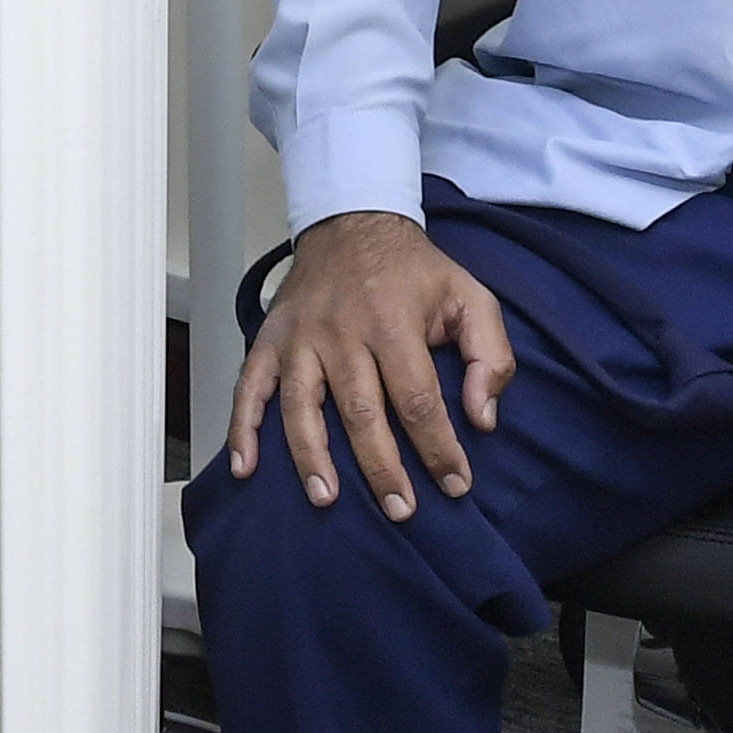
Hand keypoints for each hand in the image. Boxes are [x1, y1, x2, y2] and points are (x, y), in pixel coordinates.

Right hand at [231, 210, 512, 518]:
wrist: (350, 221)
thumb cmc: (413, 271)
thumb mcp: (469, 296)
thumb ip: (490, 355)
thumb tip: (482, 418)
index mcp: (393, 321)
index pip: (418, 399)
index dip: (439, 447)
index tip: (456, 484)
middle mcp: (341, 332)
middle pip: (361, 412)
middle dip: (382, 468)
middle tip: (402, 511)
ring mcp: (299, 338)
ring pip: (302, 407)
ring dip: (312, 457)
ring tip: (326, 499)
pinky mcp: (269, 341)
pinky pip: (249, 387)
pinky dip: (242, 428)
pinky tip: (244, 468)